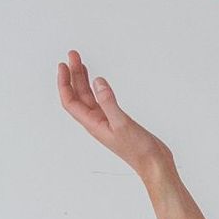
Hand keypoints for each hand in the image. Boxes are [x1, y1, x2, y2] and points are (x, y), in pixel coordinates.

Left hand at [56, 50, 169, 176]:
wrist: (154, 164)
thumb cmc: (138, 150)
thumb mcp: (122, 123)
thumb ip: (109, 101)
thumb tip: (98, 81)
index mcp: (93, 125)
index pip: (71, 102)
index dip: (64, 83)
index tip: (64, 65)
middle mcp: (96, 122)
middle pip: (78, 96)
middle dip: (72, 75)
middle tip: (72, 55)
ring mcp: (105, 121)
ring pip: (88, 97)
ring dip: (82, 79)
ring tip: (79, 62)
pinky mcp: (116, 120)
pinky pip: (100, 100)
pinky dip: (96, 87)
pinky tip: (97, 80)